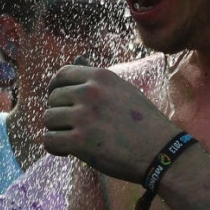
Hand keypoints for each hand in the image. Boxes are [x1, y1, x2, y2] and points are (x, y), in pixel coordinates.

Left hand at [44, 65, 174, 181]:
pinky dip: (55, 148)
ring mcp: (84, 116)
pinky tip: (68, 151)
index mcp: (100, 77)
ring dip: (57, 131)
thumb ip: (98, 80)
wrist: (161, 151)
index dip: (55, 88)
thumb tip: (78, 58)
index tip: (58, 100)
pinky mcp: (80, 141)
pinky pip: (49, 140)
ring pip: (48, 119)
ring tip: (73, 139)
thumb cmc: (145, 123)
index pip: (62, 74)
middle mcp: (89, 92)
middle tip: (73, 127)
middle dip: (59, 113)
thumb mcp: (124, 90)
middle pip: (53, 98)